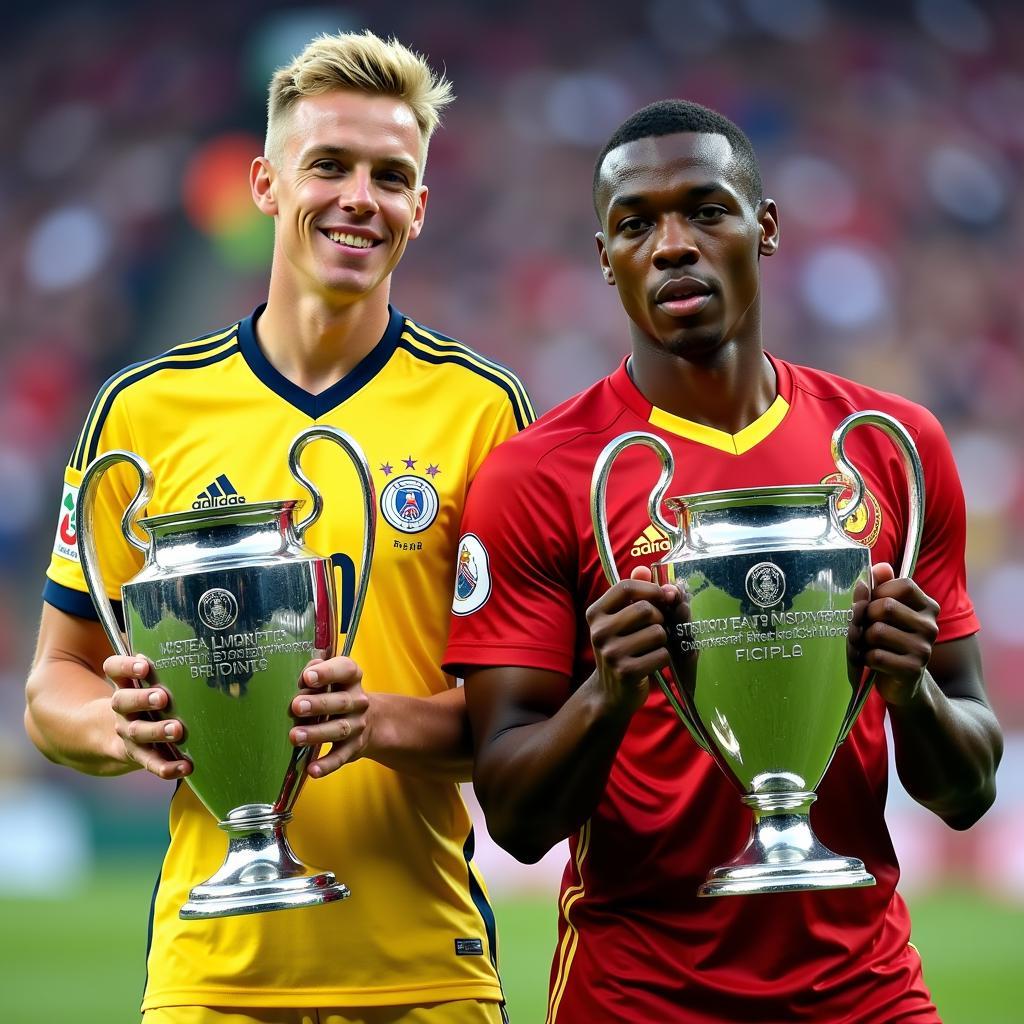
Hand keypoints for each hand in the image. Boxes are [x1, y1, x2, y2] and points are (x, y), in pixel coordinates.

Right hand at [104, 654, 191, 779]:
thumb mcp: (146, 681)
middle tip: (162, 697)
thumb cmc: (145, 700)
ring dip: (157, 731)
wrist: (115, 738)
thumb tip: (197, 640)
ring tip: (177, 729)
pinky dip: (167, 767)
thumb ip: (164, 666)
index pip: (113, 668)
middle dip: (142, 699)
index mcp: (123, 684)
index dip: (124, 665)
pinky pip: (151, 762)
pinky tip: (186, 766)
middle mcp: (122, 709)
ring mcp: (129, 733)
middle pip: (122, 701)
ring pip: (138, 732)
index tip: (143, 663)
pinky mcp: (139, 756)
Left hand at [289, 657, 369, 777]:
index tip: (307, 677)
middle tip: (296, 707)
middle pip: (340, 702)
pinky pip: (340, 757)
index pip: (346, 670)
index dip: (327, 672)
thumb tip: (302, 679)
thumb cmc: (336, 693)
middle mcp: (358, 701)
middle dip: (318, 704)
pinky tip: (312, 769)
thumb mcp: (331, 678)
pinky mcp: (353, 748)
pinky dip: (326, 765)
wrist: (369, 721)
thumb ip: (315, 671)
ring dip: (317, 733)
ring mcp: (357, 725)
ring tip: (295, 736)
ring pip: (339, 729)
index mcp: (351, 678)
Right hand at [586, 566, 680, 715]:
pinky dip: (664, 658)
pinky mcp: (626, 672)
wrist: (611, 692)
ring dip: (663, 640)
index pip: (625, 587)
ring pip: (657, 632)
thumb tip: (645, 569)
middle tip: (655, 629)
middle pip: (646, 609)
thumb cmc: (621, 649)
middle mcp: (599, 631)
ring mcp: (611, 653)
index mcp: (595, 613)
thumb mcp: (620, 620)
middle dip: (659, 619)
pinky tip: (652, 664)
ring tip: (651, 648)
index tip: (662, 596)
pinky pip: (661, 654)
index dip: (650, 589)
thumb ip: (633, 593)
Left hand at [849, 562, 939, 706]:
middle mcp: (930, 626)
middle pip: (885, 607)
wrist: (904, 683)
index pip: (903, 584)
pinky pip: (876, 656)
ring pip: (876, 631)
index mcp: (927, 607)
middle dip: (865, 617)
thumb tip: (880, 567)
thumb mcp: (888, 612)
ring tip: (866, 645)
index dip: (879, 592)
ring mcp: (923, 649)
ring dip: (863, 640)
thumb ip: (883, 587)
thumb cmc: (890, 640)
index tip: (872, 604)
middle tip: (863, 627)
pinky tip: (869, 660)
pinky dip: (865, 658)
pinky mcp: (912, 670)